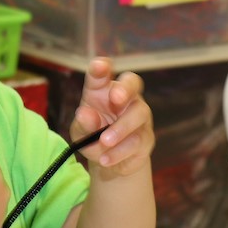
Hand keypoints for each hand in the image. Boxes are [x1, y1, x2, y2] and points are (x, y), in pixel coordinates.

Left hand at [69, 57, 154, 175]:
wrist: (108, 160)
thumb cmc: (92, 135)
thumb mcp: (81, 132)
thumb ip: (83, 123)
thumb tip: (85, 114)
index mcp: (102, 90)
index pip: (102, 74)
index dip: (101, 68)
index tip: (99, 67)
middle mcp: (125, 98)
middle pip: (133, 83)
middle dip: (125, 87)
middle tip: (115, 97)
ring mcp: (139, 116)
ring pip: (138, 114)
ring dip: (120, 128)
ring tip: (104, 141)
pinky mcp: (146, 137)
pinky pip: (137, 141)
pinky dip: (119, 152)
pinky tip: (105, 160)